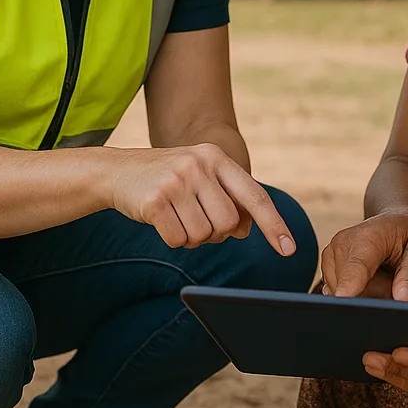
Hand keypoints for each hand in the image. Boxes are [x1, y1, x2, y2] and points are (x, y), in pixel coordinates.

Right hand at [110, 144, 297, 256]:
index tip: (289, 250)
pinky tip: (161, 221)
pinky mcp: (155, 200)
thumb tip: (245, 230)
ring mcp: (176, 181)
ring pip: (203, 235)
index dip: (274, 225)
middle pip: (228, 223)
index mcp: (217, 158)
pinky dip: (173, 238)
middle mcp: (199, 165)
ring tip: (177, 217)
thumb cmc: (169, 180)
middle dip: (215, 232)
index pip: (255, 196)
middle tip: (197, 220)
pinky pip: (178, 239)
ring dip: (192, 237)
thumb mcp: (202, 181)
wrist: (118, 171)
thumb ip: (228, 201)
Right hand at [319, 209, 407, 301]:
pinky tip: (367, 279)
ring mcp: (330, 255)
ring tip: (381, 276)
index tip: (344, 300)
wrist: (395, 220)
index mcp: (368, 237)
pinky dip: (356, 292)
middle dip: (375, 295)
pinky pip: (340, 293)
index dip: (349, 286)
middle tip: (393, 278)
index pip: (356, 267)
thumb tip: (403, 299)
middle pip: (353, 290)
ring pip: (346, 295)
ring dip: (366, 294)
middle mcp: (341, 244)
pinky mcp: (326, 267)